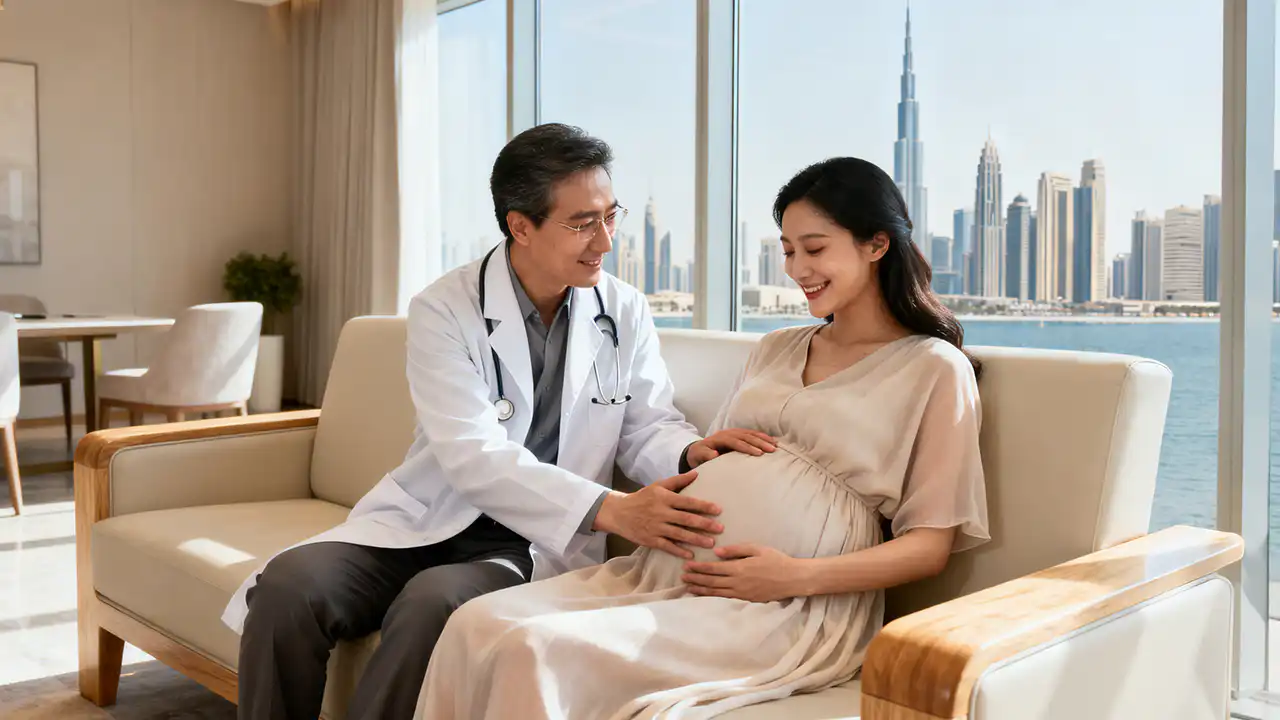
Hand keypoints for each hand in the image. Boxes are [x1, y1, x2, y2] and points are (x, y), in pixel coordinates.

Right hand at [593, 471, 723, 559]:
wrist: (619, 512)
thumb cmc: (642, 497)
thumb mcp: (658, 486)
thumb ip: (678, 480)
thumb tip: (697, 473)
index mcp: (664, 498)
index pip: (688, 502)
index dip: (703, 506)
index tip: (718, 510)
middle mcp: (661, 513)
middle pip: (686, 519)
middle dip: (705, 524)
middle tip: (721, 529)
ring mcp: (656, 527)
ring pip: (679, 534)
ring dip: (696, 539)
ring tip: (711, 543)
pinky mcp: (650, 540)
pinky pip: (667, 546)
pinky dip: (679, 551)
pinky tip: (691, 554)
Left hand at [681, 543, 810, 601]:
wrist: (793, 579)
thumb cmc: (776, 560)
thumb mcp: (757, 548)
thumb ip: (736, 550)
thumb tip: (717, 552)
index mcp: (739, 568)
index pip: (713, 569)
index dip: (699, 568)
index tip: (687, 566)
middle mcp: (738, 582)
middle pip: (711, 582)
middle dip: (696, 579)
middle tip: (682, 577)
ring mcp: (742, 593)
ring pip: (716, 592)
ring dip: (701, 590)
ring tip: (688, 588)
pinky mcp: (747, 600)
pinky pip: (726, 599)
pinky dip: (713, 598)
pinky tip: (706, 596)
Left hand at [686, 428, 776, 468]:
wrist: (697, 449)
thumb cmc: (699, 455)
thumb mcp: (698, 456)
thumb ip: (705, 455)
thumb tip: (714, 454)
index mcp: (719, 438)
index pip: (735, 442)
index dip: (747, 447)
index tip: (758, 453)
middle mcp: (728, 433)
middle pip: (746, 436)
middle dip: (759, 442)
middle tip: (772, 449)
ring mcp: (734, 432)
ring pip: (751, 434)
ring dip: (763, 439)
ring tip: (775, 445)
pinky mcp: (738, 434)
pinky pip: (752, 434)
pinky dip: (762, 436)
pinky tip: (772, 441)